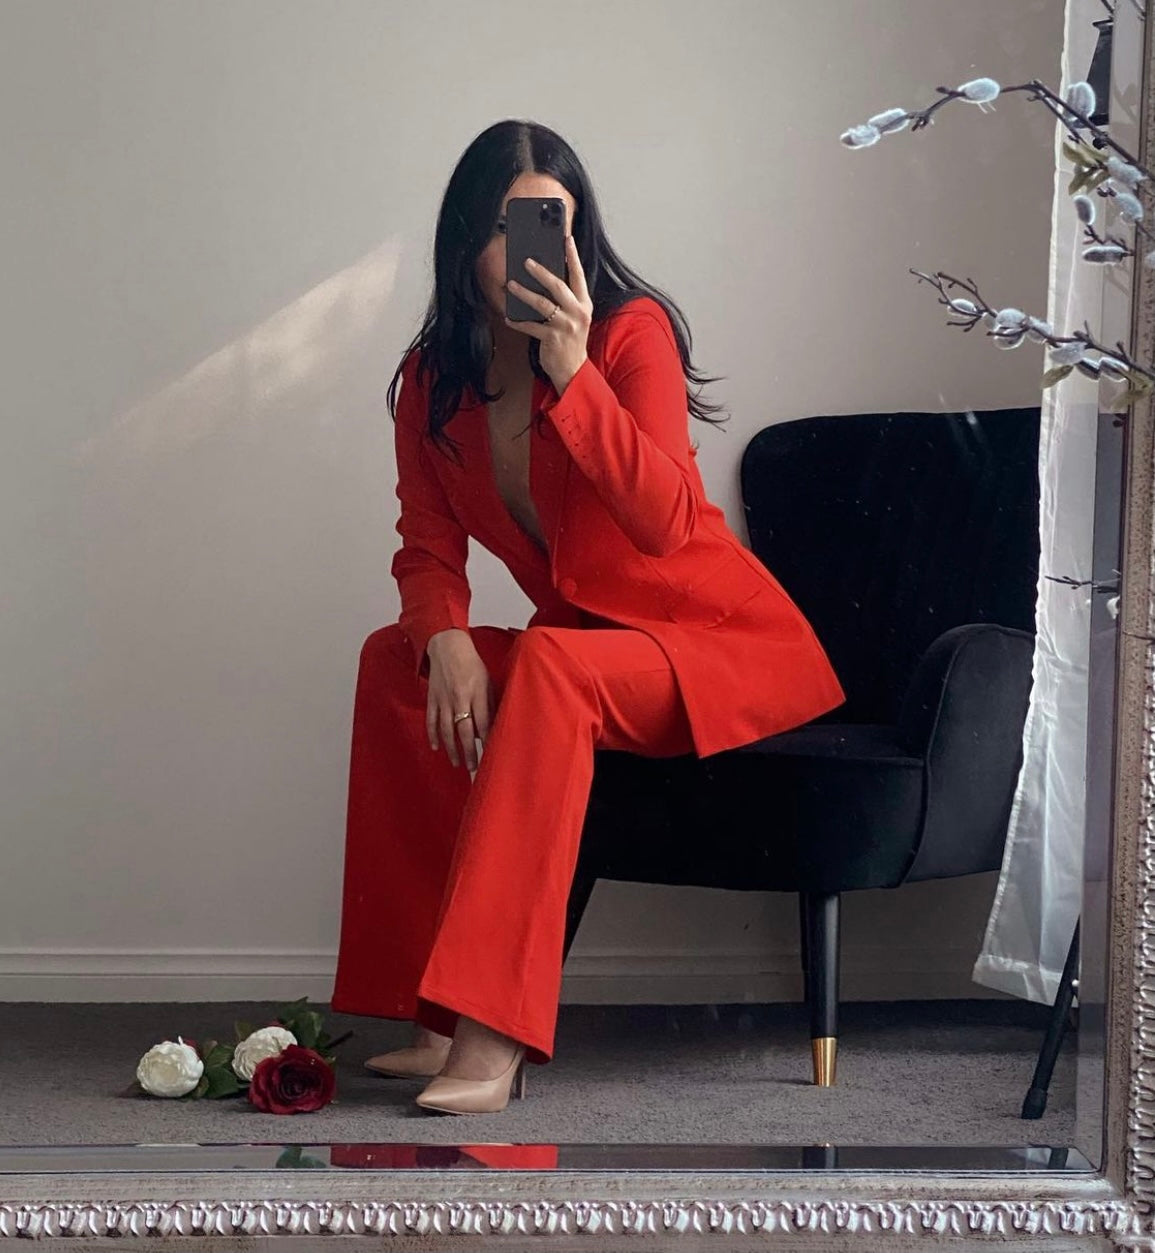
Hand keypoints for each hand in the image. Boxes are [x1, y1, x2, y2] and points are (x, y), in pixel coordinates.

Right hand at [424, 629, 493, 771]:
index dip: (487, 740)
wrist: (448, 647)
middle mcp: (460, 698)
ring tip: (458, 763)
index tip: (491, 755)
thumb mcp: (487, 681)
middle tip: (473, 769)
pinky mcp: (432, 699)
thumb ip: (489, 704)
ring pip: (447, 730)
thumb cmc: (472, 664)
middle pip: (465, 731)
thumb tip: (491, 727)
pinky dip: (433, 735)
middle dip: (470, 752)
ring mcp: (444, 700)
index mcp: (477, 693)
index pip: (483, 722)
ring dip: (452, 749)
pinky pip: (431, 721)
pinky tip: (437, 747)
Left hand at [504, 234, 591, 393]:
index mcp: (584, 304)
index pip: (579, 275)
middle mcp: (578, 313)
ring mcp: (566, 326)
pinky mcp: (553, 339)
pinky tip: (509, 318)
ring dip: (524, 293)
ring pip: (542, 304)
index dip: (573, 256)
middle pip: (558, 286)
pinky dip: (518, 322)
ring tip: (511, 285)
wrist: (572, 369)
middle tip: (527, 261)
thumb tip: (544, 280)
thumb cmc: (569, 341)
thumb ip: (565, 301)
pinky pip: (531, 326)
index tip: (567, 239)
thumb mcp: (573, 318)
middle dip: (541, 272)